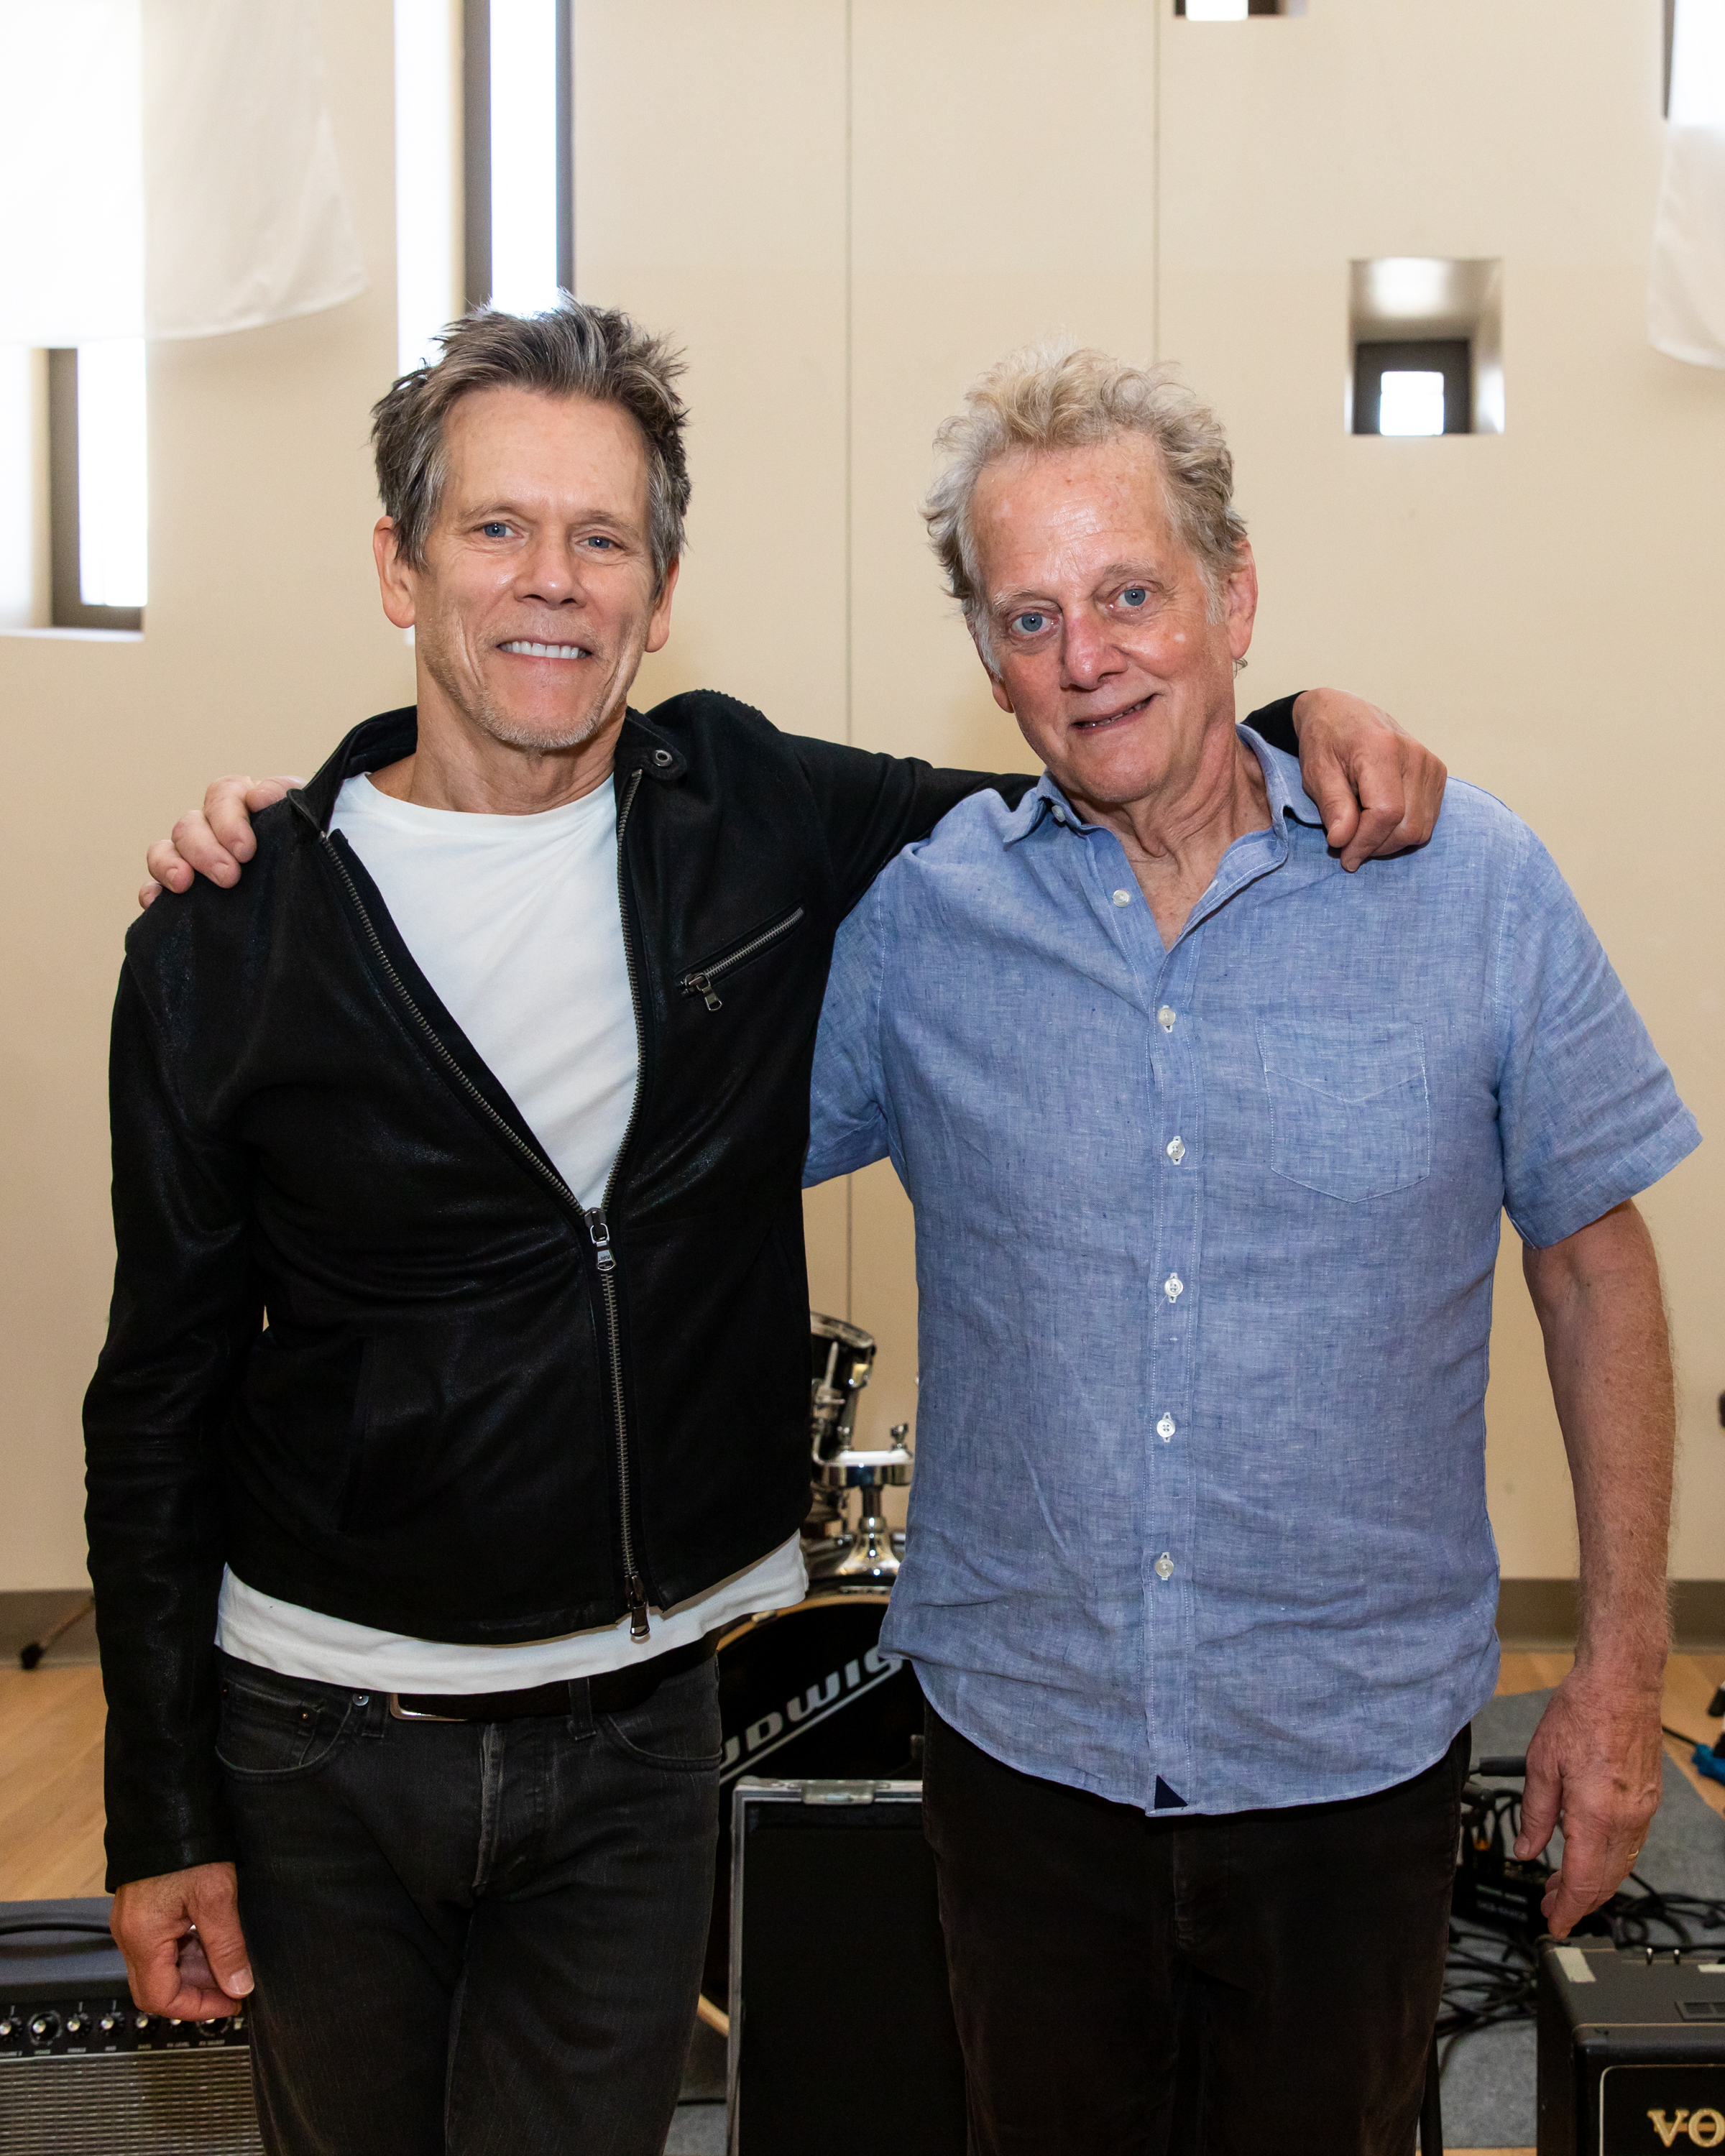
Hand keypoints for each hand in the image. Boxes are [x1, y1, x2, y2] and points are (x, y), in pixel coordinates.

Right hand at [110, 1861, 253, 2019]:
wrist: (166, 1806)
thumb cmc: (188, 1846)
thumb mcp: (216, 1898)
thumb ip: (227, 1947)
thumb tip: (239, 1986)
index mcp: (142, 1938)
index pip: (160, 1998)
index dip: (197, 2007)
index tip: (230, 2003)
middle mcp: (129, 1936)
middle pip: (157, 1986)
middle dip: (197, 1991)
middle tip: (234, 1985)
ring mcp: (133, 1923)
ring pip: (161, 1966)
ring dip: (194, 1970)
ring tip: (231, 1962)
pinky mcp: (141, 1911)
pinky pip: (160, 1945)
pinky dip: (187, 1950)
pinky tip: (214, 1942)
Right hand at [139, 775, 304, 908]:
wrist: (329, 892)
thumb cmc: (319, 853)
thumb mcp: (313, 823)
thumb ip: (291, 803)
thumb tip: (259, 796)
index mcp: (248, 805)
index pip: (225, 794)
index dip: (229, 818)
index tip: (246, 850)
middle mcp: (216, 827)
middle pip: (191, 823)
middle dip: (205, 849)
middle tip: (228, 877)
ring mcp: (196, 858)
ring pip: (167, 848)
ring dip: (169, 864)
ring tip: (184, 884)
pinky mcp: (186, 891)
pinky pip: (155, 886)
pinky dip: (152, 891)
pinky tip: (156, 903)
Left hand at [1290, 689, 1446, 870]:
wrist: (1341, 712)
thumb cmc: (1325, 741)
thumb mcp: (1316, 772)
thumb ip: (1333, 807)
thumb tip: (1343, 842)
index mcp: (1383, 749)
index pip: (1387, 813)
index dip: (1365, 843)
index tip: (1344, 857)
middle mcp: (1415, 755)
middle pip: (1408, 826)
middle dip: (1376, 847)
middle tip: (1347, 845)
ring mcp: (1430, 764)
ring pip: (1420, 829)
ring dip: (1388, 842)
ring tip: (1360, 830)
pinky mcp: (1437, 774)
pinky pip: (1426, 821)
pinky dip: (1401, 831)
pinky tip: (1377, 821)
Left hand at [1515, 1665, 1663, 1937]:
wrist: (1621, 1684)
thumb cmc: (1581, 1713)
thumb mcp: (1541, 1763)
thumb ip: (1535, 1813)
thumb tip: (1526, 1849)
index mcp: (1595, 1815)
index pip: (1582, 1881)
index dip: (1566, 1909)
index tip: (1553, 1924)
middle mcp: (1625, 1820)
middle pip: (1604, 1881)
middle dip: (1577, 1901)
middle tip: (1550, 1907)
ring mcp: (1641, 1812)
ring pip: (1620, 1867)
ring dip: (1593, 1884)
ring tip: (1564, 1886)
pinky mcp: (1647, 1800)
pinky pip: (1630, 1846)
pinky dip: (1610, 1862)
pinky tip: (1590, 1857)